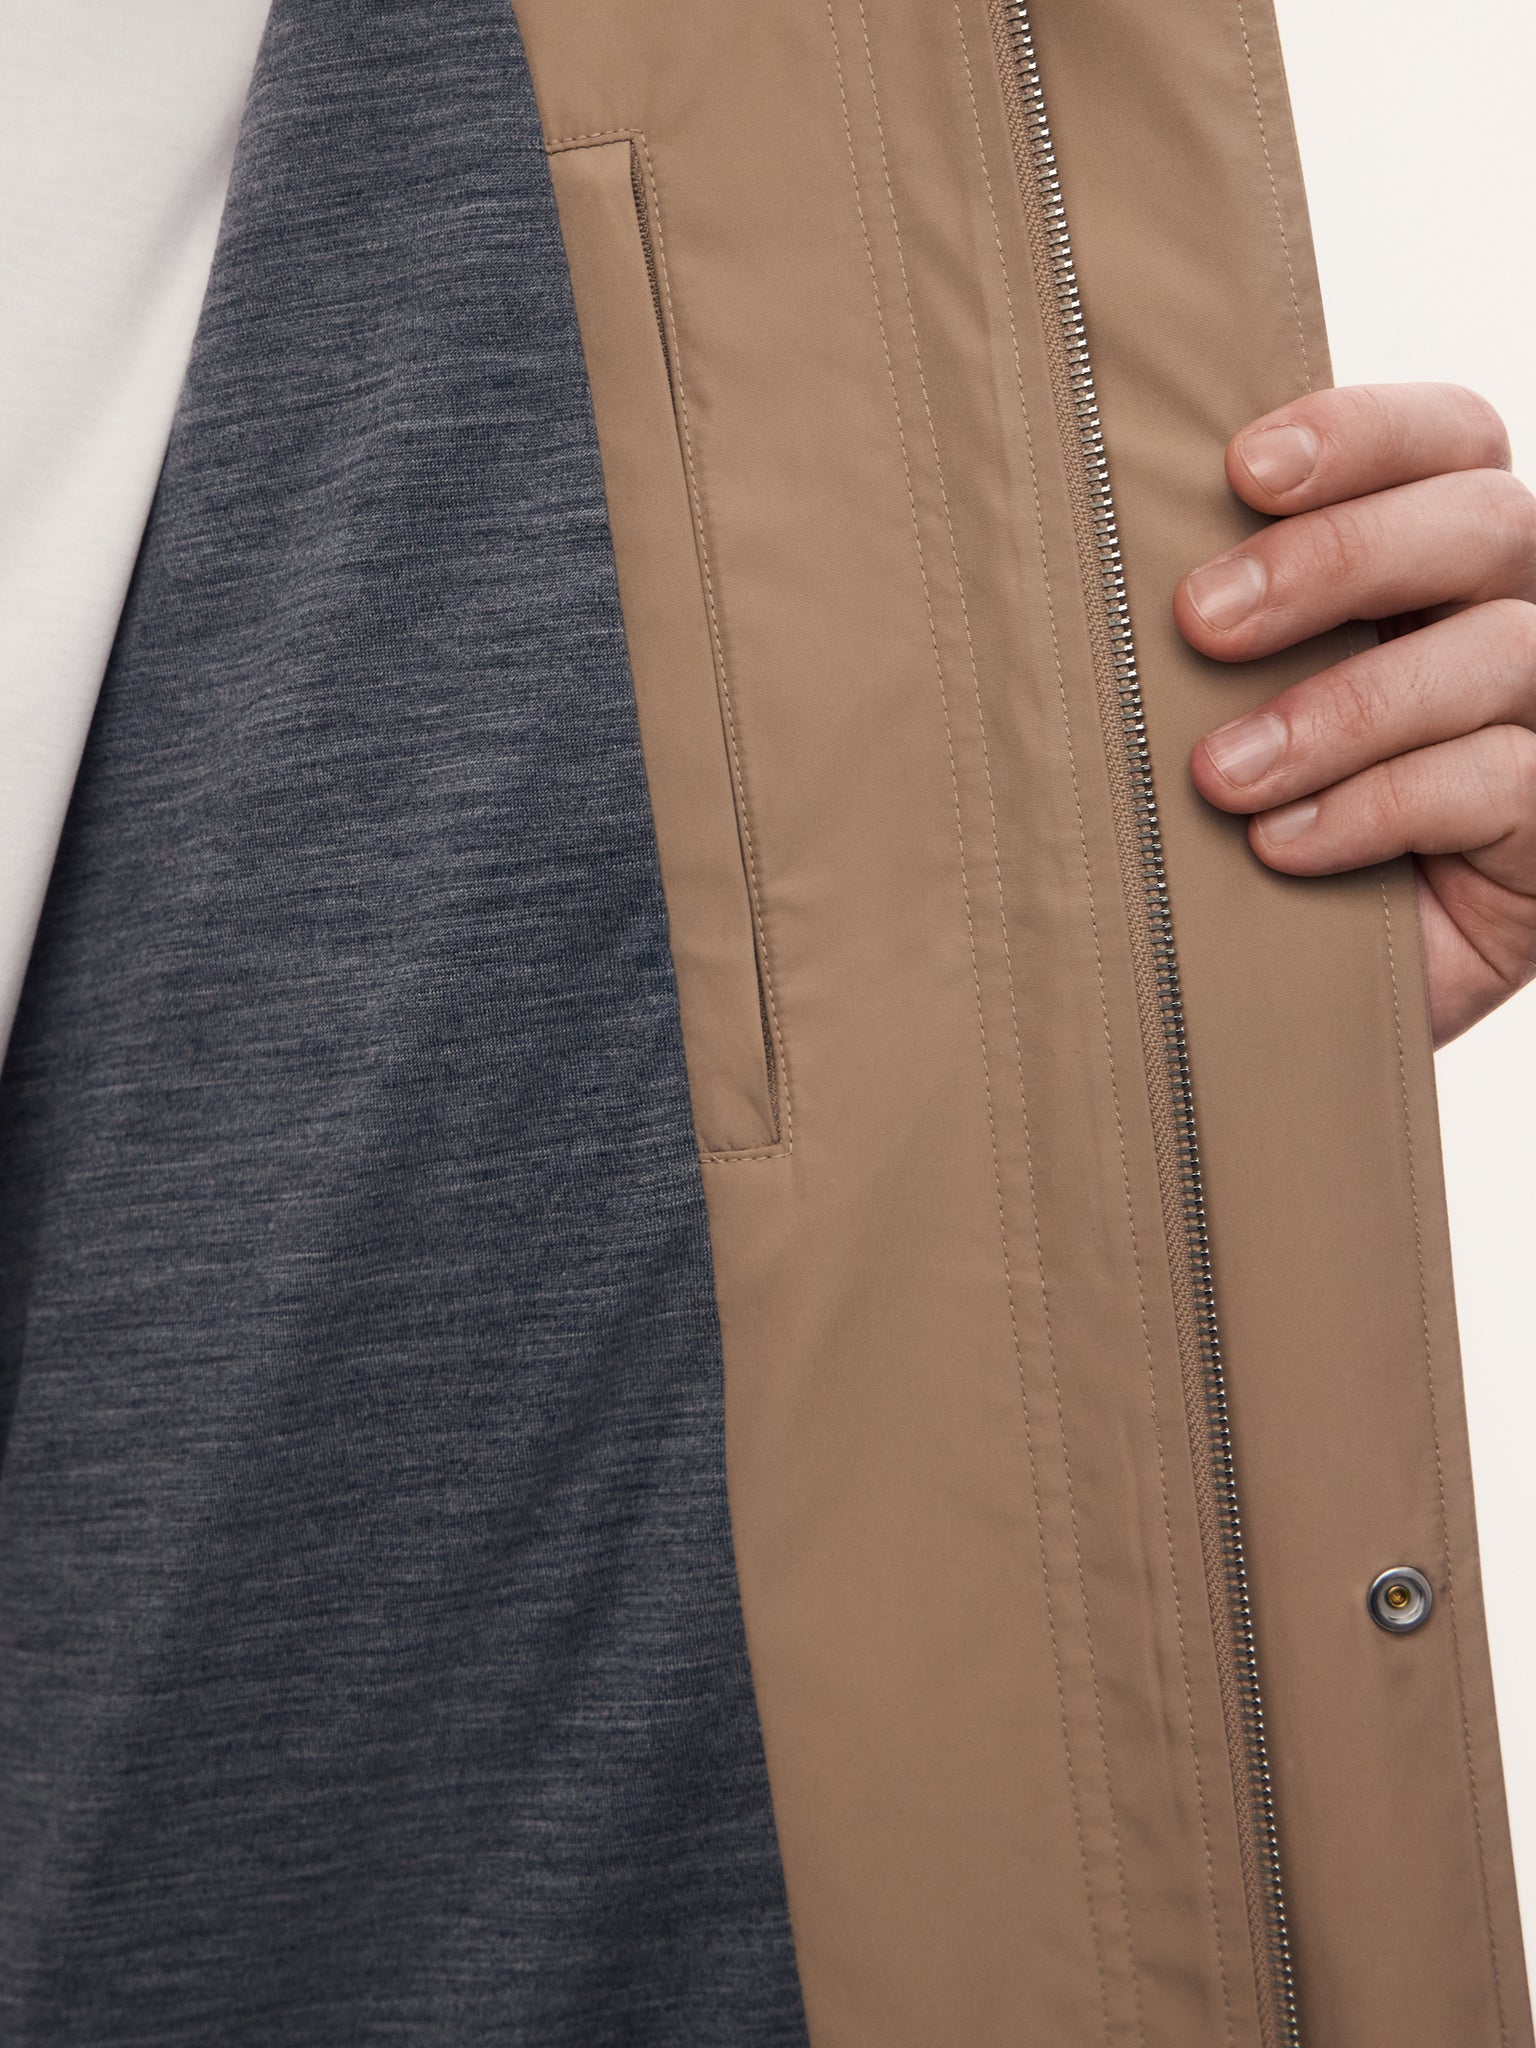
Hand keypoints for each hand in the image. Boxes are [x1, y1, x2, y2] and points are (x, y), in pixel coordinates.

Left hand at [1177, 383, 1535, 1045]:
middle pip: (1484, 525)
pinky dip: (1376, 806)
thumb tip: (1094, 544)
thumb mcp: (1222, 710)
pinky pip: (1498, 783)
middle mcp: (1513, 623)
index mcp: (1439, 562)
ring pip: (1499, 654)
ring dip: (1340, 707)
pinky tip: (1279, 847)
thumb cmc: (1234, 833)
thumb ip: (1216, 624)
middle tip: (1200, 620)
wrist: (1270, 1005)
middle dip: (1336, 559)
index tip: (1244, 469)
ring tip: (1218, 775)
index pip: (1449, 441)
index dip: (1363, 434)